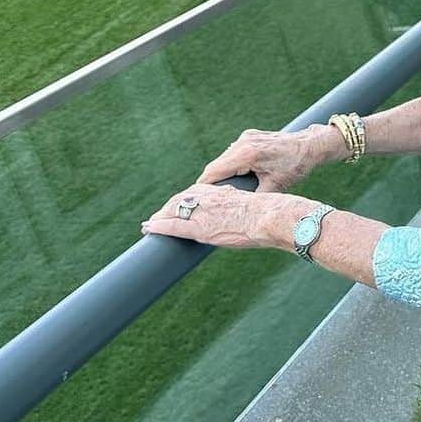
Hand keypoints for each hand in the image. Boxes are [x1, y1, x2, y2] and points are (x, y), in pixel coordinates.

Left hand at [141, 183, 307, 249]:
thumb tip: (242, 213)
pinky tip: (149, 228)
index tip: (179, 204)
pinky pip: (174, 226)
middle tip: (159, 216)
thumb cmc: (270, 214)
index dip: (185, 198)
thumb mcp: (253, 203)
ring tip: (151, 225)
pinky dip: (159, 226)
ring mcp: (204, 213)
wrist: (271, 218)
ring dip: (161, 217)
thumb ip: (241, 205)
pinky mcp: (201, 229)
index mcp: (222, 192)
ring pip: (174, 210)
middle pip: (182, 199)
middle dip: (168, 207)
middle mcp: (209, 199)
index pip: (197, 192)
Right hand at [195, 125, 333, 192]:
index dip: (203, 187)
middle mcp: (243, 142)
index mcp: (247, 154)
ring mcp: (246, 137)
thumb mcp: (274, 187)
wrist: (311, 145)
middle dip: (210, 183)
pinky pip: (234, 153)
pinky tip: (233, 177)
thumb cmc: (295, 167)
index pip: (214, 172)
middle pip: (216, 165)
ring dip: (221, 173)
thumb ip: (253, 197)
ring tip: (218, 192)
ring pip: (224, 159)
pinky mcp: (250, 136)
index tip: (194, 201)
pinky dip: (231, 165)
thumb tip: (238, 212)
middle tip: (203, 200)